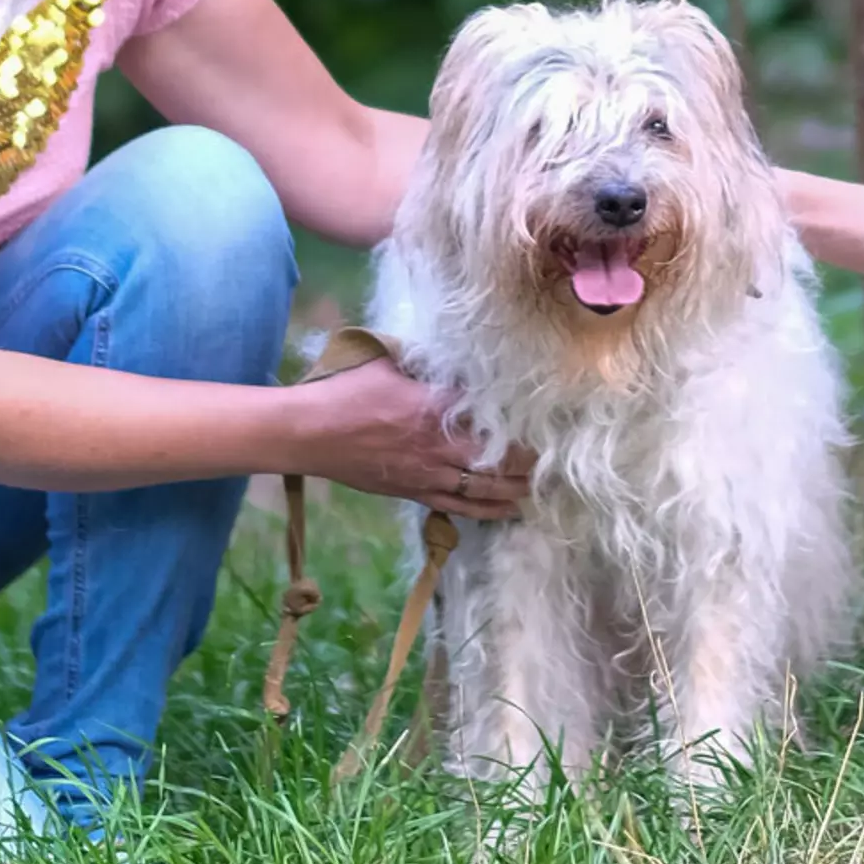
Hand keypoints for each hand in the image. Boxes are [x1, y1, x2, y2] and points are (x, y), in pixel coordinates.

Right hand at [297, 356, 534, 519]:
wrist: (309, 432)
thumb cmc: (346, 390)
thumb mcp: (389, 362)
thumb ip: (426, 362)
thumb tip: (455, 355)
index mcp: (435, 408)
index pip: (491, 416)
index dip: (521, 421)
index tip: (545, 419)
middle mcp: (438, 446)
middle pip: (498, 459)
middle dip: (529, 460)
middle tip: (553, 457)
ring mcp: (427, 474)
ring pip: (485, 488)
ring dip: (517, 487)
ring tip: (541, 485)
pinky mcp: (414, 493)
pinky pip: (460, 506)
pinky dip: (489, 509)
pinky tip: (510, 509)